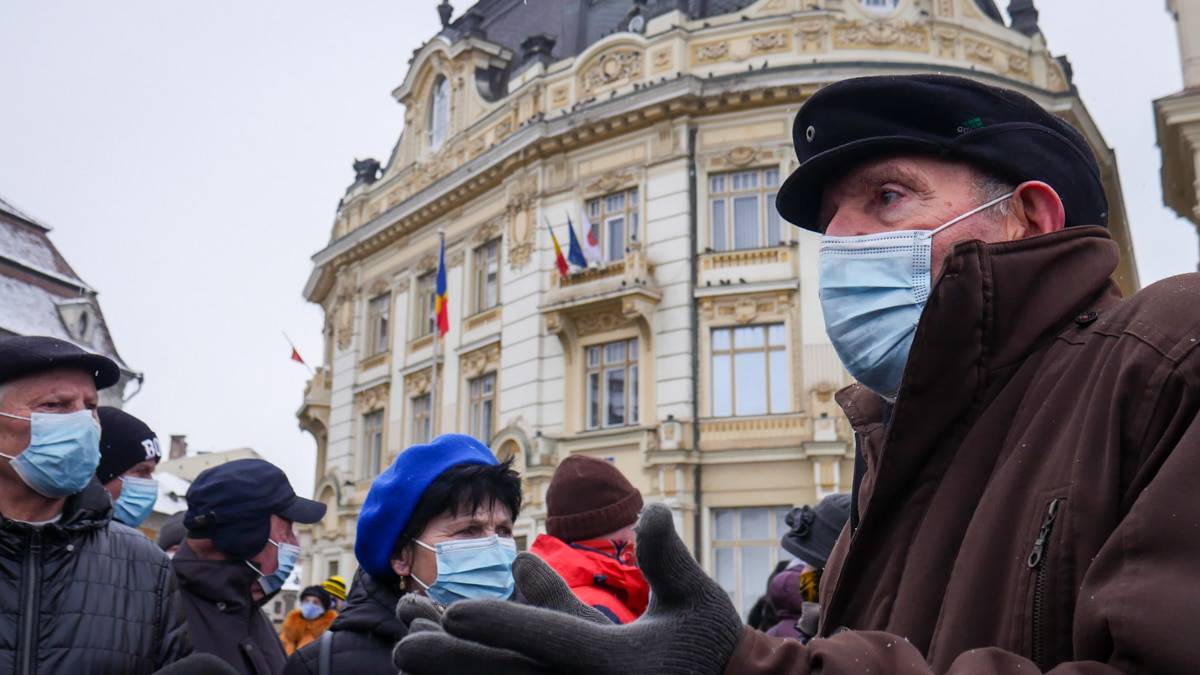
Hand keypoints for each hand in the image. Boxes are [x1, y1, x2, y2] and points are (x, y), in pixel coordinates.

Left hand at [394, 504, 743, 674]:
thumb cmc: (711, 644)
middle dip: (452, 661)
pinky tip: (450, 661)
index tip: (452, 609)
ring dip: (456, 669)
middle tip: (403, 643)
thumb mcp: (695, 598)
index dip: (497, 624)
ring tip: (408, 647)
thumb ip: (667, 556)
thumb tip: (652, 508)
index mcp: (613, 663)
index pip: (546, 639)